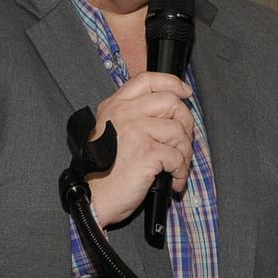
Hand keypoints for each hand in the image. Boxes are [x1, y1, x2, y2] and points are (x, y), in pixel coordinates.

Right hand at [86, 72, 195, 225]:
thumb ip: (132, 117)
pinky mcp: (147, 152)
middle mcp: (124, 114)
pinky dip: (181, 172)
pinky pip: (177, 157)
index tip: (185, 92)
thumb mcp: (111, 133)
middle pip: (171, 102)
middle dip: (186, 122)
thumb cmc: (102, 171)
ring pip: (178, 130)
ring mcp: (136, 131)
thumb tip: (167, 114)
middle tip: (183, 141)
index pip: (147, 80)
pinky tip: (174, 180)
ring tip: (178, 167)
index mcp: (115, 106)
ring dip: (185, 152)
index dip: (172, 83)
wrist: (91, 197)